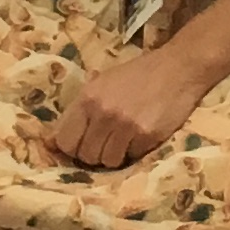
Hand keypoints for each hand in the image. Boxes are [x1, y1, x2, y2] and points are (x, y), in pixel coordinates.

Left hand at [48, 46, 207, 169]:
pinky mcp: (146, 136)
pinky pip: (131, 158)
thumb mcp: (103, 82)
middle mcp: (103, 112)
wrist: (178, 68)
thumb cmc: (139, 74)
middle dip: (93, 154)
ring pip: (107, 161)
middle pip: (85, 155)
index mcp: (87, 98)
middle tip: (105, 144)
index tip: (81, 146)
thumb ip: (81, 108)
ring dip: (114, 156)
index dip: (72, 147)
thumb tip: (51, 140)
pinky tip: (141, 136)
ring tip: (124, 141)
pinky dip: (135, 152)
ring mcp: (125, 126)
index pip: (65, 140)